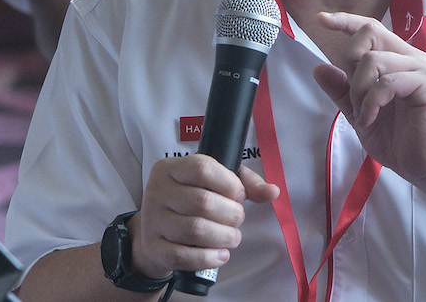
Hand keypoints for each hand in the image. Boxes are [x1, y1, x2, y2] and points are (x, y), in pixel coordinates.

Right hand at [130, 155, 277, 277]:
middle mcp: (157, 191)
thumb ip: (244, 183)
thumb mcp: (213, 183)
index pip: (203, 168)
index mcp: (171, 169)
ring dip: (224, 237)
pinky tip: (221, 255)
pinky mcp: (154, 248)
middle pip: (203, 202)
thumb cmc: (190, 202)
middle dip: (232, 214)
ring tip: (232, 237)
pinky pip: (184, 256)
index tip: (238, 195)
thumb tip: (273, 191)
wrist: (154, 233)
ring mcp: (152, 220)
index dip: (229, 184)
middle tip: (237, 219)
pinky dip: (209, 258)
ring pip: (196, 230)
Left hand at [312, 12, 425, 191]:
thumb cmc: (398, 139)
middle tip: (353, 96)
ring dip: (359, 91)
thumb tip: (318, 68)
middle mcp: (410, 57)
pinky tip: (370, 119)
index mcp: (396, 59)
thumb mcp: (359, 113)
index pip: (370, 28)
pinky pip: (388, 82)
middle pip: (370, 34)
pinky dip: (371, 102)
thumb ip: (341, 91)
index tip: (321, 20)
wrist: (424, 167)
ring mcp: (420, 69)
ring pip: (374, 60)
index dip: (345, 21)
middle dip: (350, 62)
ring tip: (364, 116)